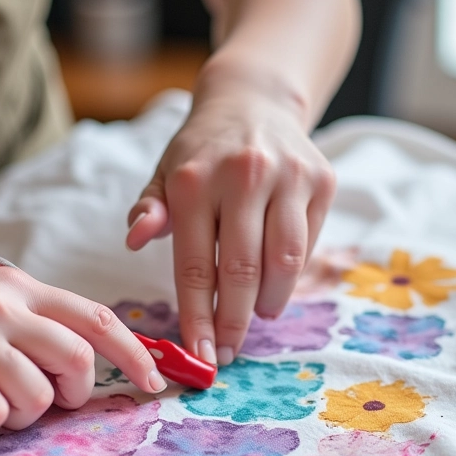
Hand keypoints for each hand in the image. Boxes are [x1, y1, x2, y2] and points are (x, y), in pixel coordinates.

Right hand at [0, 250, 165, 437]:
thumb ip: (33, 318)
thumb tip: (80, 360)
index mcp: (22, 288)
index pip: (97, 318)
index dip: (136, 353)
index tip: (155, 381)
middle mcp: (5, 308)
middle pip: (78, 361)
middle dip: (75, 394)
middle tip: (50, 400)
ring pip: (38, 395)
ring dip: (24, 413)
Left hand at [126, 83, 334, 364]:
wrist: (254, 101)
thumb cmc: (203, 151)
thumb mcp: (165, 174)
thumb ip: (149, 209)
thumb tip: (134, 239)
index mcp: (194, 179)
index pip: (195, 266)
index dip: (198, 317)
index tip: (201, 353)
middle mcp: (243, 174)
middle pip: (242, 271)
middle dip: (234, 322)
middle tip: (229, 351)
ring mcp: (288, 175)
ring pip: (284, 263)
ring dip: (269, 302)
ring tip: (256, 315)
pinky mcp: (321, 179)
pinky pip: (308, 244)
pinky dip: (291, 275)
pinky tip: (275, 283)